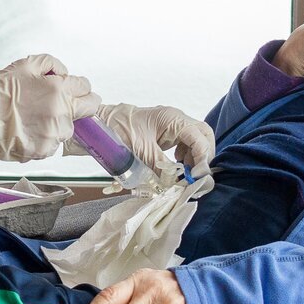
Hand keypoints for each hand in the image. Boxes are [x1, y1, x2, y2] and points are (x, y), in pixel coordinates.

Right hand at [0, 53, 101, 162]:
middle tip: (57, 106)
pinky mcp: (43, 150)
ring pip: (68, 129)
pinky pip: (53, 144)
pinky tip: (27, 131)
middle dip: (77, 106)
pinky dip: (43, 139)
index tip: (71, 92)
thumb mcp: (26, 64)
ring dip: (57, 123)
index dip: (79, 89)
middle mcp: (61, 113)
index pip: (87, 89)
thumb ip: (53, 64)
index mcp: (59, 90)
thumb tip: (65, 74)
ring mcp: (53, 134)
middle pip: (87, 110)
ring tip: (34, 119)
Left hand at [85, 103, 215, 177]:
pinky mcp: (166, 134)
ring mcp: (171, 126)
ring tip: (185, 174)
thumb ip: (161, 168)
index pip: (199, 136)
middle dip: (204, 156)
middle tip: (197, 175)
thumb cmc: (117, 130)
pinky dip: (185, 157)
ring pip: (195, 140)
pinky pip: (184, 144)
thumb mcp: (141, 151)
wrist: (100, 124)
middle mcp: (176, 119)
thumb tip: (175, 185)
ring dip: (194, 158)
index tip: (197, 175)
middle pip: (203, 135)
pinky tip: (176, 167)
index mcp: (172, 118)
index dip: (202, 157)